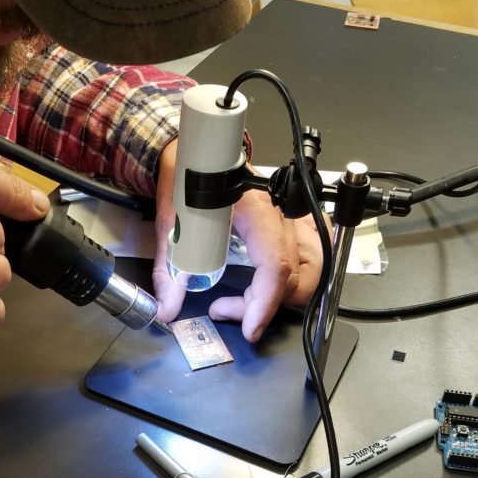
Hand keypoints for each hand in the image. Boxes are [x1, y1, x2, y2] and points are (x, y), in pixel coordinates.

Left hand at [152, 139, 329, 341]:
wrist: (195, 149)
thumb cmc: (186, 175)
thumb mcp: (170, 221)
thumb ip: (168, 270)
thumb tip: (167, 309)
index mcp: (254, 208)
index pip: (275, 264)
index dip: (264, 303)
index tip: (248, 327)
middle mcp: (279, 214)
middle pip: (295, 275)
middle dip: (264, 306)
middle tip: (225, 309)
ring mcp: (290, 217)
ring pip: (308, 270)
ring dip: (279, 297)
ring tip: (243, 303)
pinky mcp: (291, 222)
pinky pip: (310, 257)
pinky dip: (295, 280)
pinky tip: (270, 289)